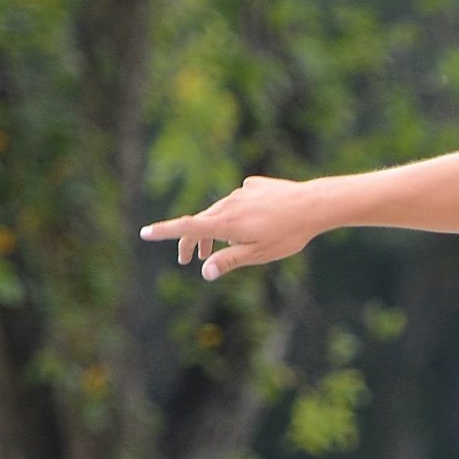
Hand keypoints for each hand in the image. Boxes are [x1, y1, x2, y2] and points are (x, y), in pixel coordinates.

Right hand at [140, 176, 324, 279]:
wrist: (314, 204)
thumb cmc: (287, 235)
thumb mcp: (257, 254)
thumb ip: (228, 261)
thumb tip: (204, 272)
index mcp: (225, 223)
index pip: (187, 227)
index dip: (164, 232)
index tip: (144, 233)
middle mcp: (228, 204)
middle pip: (201, 222)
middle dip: (191, 241)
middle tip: (186, 259)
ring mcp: (241, 193)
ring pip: (220, 212)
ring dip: (214, 229)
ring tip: (217, 247)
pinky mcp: (254, 186)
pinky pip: (239, 201)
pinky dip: (236, 214)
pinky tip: (249, 222)